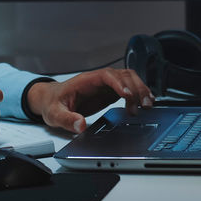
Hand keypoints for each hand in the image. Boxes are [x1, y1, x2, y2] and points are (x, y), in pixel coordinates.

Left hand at [24, 68, 153, 134]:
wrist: (52, 100)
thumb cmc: (53, 103)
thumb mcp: (55, 114)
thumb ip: (67, 119)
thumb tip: (80, 125)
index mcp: (86, 81)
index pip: (106, 76)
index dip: (119, 83)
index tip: (127, 95)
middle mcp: (98, 80)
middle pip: (123, 75)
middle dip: (136, 88)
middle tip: (143, 105)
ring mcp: (106, 85)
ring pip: (129, 79)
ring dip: (140, 90)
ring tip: (148, 105)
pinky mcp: (109, 92)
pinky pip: (128, 88)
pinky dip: (139, 94)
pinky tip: (146, 103)